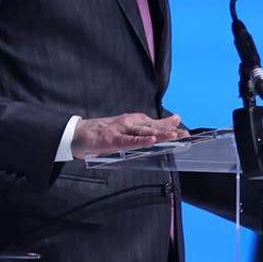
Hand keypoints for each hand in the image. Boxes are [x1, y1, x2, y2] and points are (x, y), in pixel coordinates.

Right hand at [71, 113, 186, 158]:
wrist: (78, 133)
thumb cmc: (104, 132)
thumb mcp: (127, 129)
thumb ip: (148, 127)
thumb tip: (172, 122)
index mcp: (133, 120)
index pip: (156, 123)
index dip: (171, 126)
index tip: (185, 130)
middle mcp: (129, 122)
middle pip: (153, 126)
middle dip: (170, 130)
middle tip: (185, 134)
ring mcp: (120, 129)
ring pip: (143, 131)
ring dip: (159, 133)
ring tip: (173, 135)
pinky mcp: (111, 139)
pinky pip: (128, 140)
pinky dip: (140, 141)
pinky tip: (151, 141)